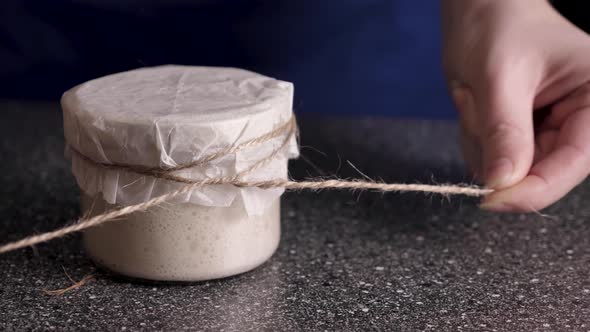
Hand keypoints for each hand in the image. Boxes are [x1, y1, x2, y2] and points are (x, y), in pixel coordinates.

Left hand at [442, 0, 589, 211]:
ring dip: (480, 140)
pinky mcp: (524, 132)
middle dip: (497, 148)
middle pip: (539, 171)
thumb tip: (501, 185)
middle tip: (477, 106)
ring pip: (509, 169)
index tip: (490, 200)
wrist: (478, 7)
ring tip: (478, 94)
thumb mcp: (500, 76)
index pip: (573, 163)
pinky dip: (474, 138)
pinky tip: (476, 103)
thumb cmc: (498, 23)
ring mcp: (550, 128)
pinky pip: (492, 158)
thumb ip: (504, 132)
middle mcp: (581, 118)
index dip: (532, 190)